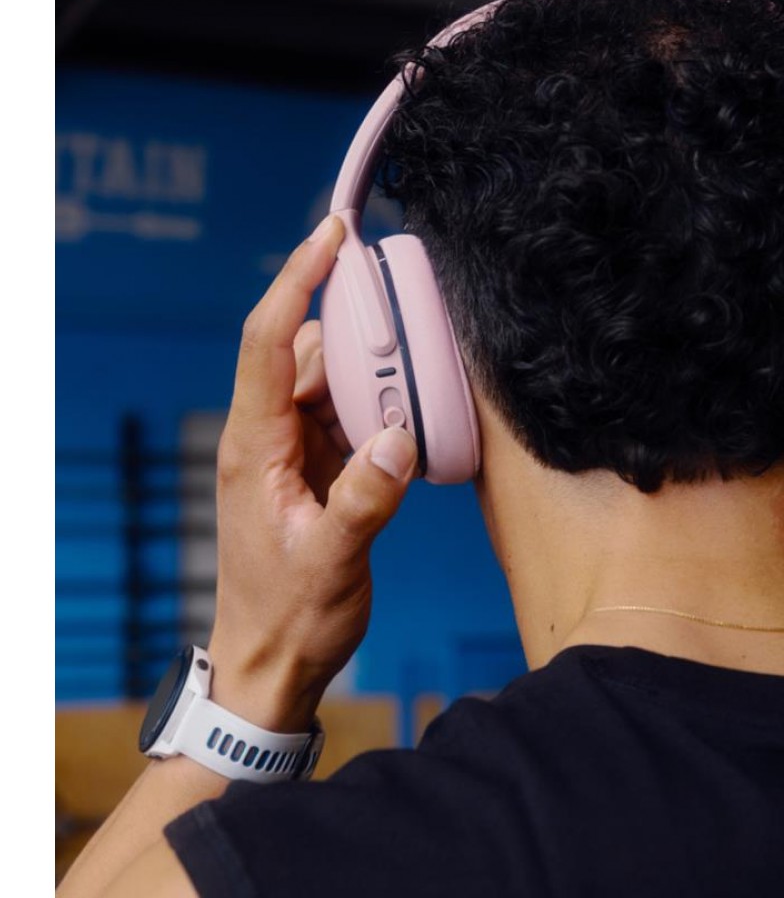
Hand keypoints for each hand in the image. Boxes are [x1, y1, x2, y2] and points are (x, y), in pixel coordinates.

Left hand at [208, 215, 417, 731]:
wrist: (270, 662)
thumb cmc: (287, 617)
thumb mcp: (328, 562)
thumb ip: (365, 500)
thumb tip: (399, 439)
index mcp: (255, 445)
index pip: (268, 341)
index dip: (296, 280)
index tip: (332, 234)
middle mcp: (267, 435)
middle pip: (307, 349)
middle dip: (358, 330)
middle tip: (410, 325)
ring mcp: (291, 450)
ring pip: (331, 379)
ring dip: (374, 374)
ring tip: (416, 381)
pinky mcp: (315, 468)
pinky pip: (348, 414)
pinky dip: (379, 408)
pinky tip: (407, 421)